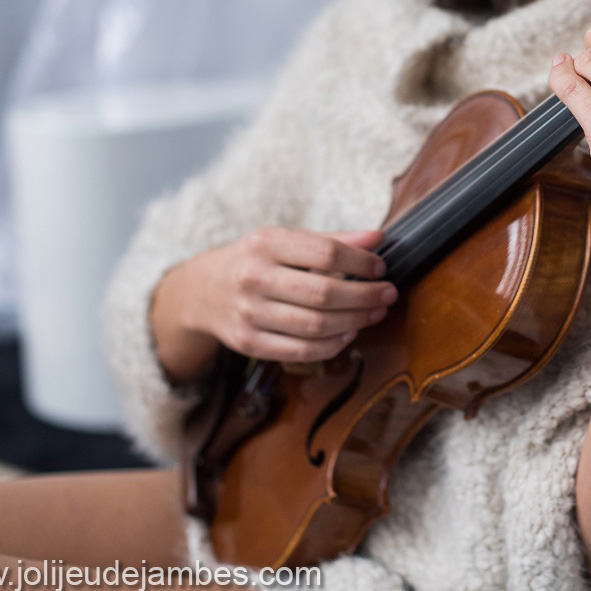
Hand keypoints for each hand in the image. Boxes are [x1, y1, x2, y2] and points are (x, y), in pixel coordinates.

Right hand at [151, 227, 396, 380]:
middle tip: (388, 294)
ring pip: (315, 326)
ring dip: (355, 321)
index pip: (325, 253)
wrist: (202, 290)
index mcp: (265, 243)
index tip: (380, 267)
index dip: (360, 262)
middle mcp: (253, 278)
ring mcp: (248, 313)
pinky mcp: (248, 342)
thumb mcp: (284, 240)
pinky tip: (349, 333)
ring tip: (375, 312)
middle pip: (323, 293)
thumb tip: (378, 238)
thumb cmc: (255, 261)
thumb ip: (332, 240)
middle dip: (364, 296)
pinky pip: (301, 351)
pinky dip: (332, 345)